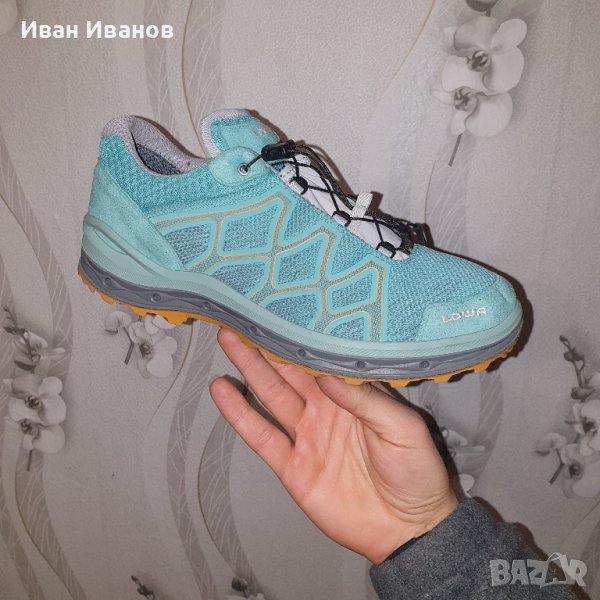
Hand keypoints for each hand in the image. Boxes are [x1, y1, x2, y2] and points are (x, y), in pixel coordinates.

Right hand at [209, 329, 457, 563]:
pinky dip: (241, 414)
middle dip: (267, 344)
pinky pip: (262, 437)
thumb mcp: (403, 428)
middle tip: (244, 316)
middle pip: (290, 371)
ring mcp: (307, 436)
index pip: (321, 359)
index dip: (301, 337)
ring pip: (271, 394)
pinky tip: (222, 392)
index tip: (283, 312)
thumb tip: (328, 373)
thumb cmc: (417, 473)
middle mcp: (325, 409)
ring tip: (228, 340)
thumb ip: (366, 400)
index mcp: (353, 395)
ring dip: (249, 369)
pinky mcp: (293, 466)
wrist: (409, 530)